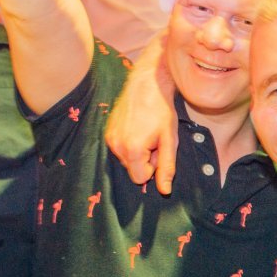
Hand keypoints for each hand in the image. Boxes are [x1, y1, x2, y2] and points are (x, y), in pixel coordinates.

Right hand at [105, 38, 178, 194]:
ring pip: (126, 159)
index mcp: (132, 150)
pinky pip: (120, 149)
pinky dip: (129, 143)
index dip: (153, 167)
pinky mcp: (107, 132)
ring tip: (146, 131)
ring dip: (137, 151)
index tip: (158, 148)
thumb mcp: (169, 140)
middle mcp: (116, 146)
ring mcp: (109, 139)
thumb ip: (166, 167)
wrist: (146, 85)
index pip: (140, 178)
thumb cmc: (161, 111)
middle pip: (132, 169)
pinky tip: (137, 127)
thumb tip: (164, 191)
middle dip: (145, 159)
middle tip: (153, 137)